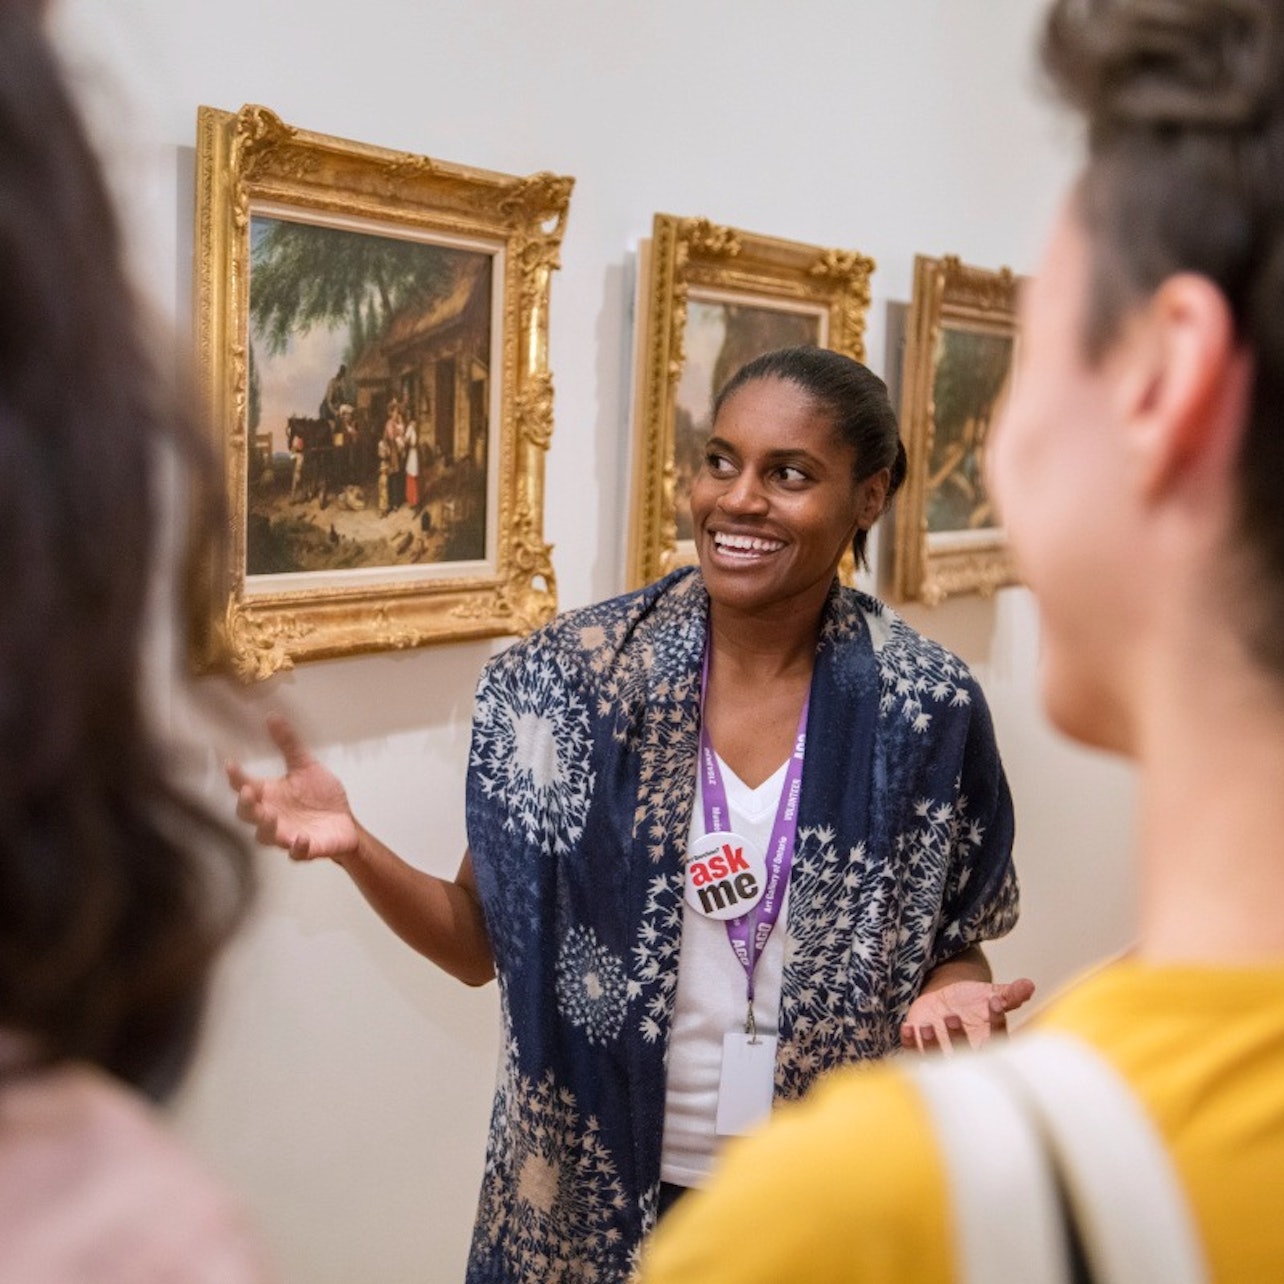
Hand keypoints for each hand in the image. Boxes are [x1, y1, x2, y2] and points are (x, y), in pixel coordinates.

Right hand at [227, 713, 359, 862]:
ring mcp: (287, 835)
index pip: (245, 786)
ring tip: (271, 817)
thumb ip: (288, 744)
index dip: (236, 777)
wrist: (345, 823)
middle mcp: (272, 816)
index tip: (231, 764)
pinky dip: (298, 848)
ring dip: (267, 828)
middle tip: (250, 793)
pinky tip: (301, 839)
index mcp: (270, 795)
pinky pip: (297, 853)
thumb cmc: (320, 797)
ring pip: (267, 837)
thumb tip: (272, 715)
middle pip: (249, 815)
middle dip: (247, 806)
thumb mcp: (305, 766)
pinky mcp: (306, 849)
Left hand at [900, 976, 1035, 1054]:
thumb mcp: (990, 994)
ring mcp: (942, 1054)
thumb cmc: (972, 1003)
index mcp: (988, 1042)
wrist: (945, 1002)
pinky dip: (910, 1043)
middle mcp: (966, 1053)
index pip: (997, 1039)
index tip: (994, 1002)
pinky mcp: (920, 1049)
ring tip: (928, 1026)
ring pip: (937, 1058)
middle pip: (964, 1055)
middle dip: (957, 1039)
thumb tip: (1029, 985)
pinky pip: (913, 1052)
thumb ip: (1009, 994)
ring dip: (931, 1045)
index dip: (997, 1023)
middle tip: (952, 1017)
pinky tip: (908, 1026)